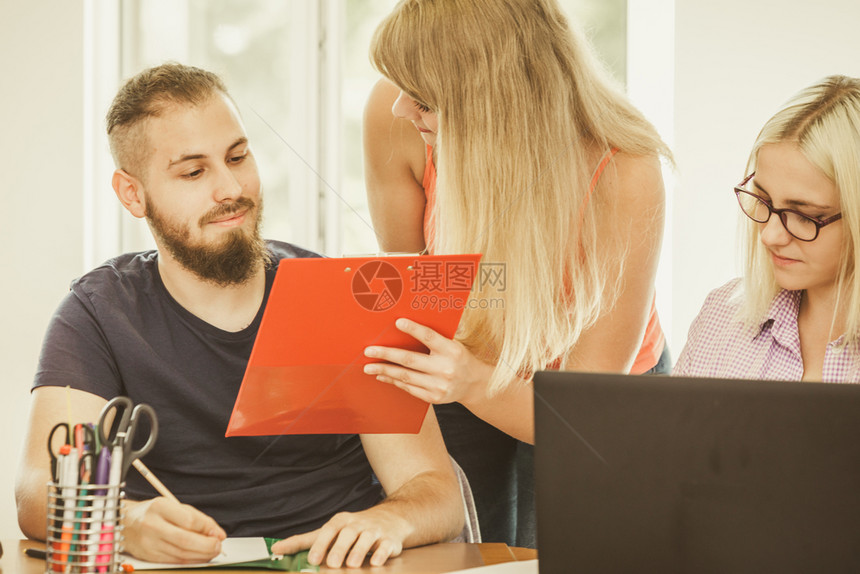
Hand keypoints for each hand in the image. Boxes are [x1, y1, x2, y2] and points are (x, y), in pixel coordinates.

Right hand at [122, 497, 226, 562]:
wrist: (126, 524)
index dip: (207, 529)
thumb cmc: (155, 513)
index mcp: (160, 507)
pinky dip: (190, 561)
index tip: (218, 534)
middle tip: (218, 546)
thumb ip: (198, 519)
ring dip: (201, 556)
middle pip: (185, 540)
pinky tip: (199, 557)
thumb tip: (219, 534)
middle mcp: (152, 525)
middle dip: (207, 546)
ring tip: (212, 552)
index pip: (189, 520)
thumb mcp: (175, 507)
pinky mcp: (148, 557)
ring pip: (180, 555)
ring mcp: (148, 543)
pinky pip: (174, 562)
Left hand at [271, 509, 410, 567]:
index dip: (320, 544)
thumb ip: (304, 541)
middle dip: (339, 548)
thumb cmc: (354, 528)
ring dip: (359, 551)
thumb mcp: (330, 531)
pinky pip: (386, 545)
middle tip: (332, 564)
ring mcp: (374, 531)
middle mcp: (357, 525)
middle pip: (347, 534)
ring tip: (352, 564)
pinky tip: (376, 562)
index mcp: (341, 522)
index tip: (313, 559)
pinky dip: (382, 553)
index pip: (328, 530)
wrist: (391, 518)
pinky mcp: (390, 540)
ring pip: (367, 539)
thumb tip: (276, 549)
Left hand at [362, 318, 493, 405]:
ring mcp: (439, 385)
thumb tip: (410, 325)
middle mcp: (445, 369)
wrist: (474, 384)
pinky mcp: (434, 397)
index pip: (430, 337)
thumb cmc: (459, 358)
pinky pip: (409, 388)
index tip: (398, 322)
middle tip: (369, 351)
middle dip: (387, 355)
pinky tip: (383, 376)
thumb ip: (437, 337)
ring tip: (369, 367)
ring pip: (405, 376)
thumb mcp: (455, 344)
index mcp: (452, 351)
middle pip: (410, 360)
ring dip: (385, 371)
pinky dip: (394, 382)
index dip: (413, 329)